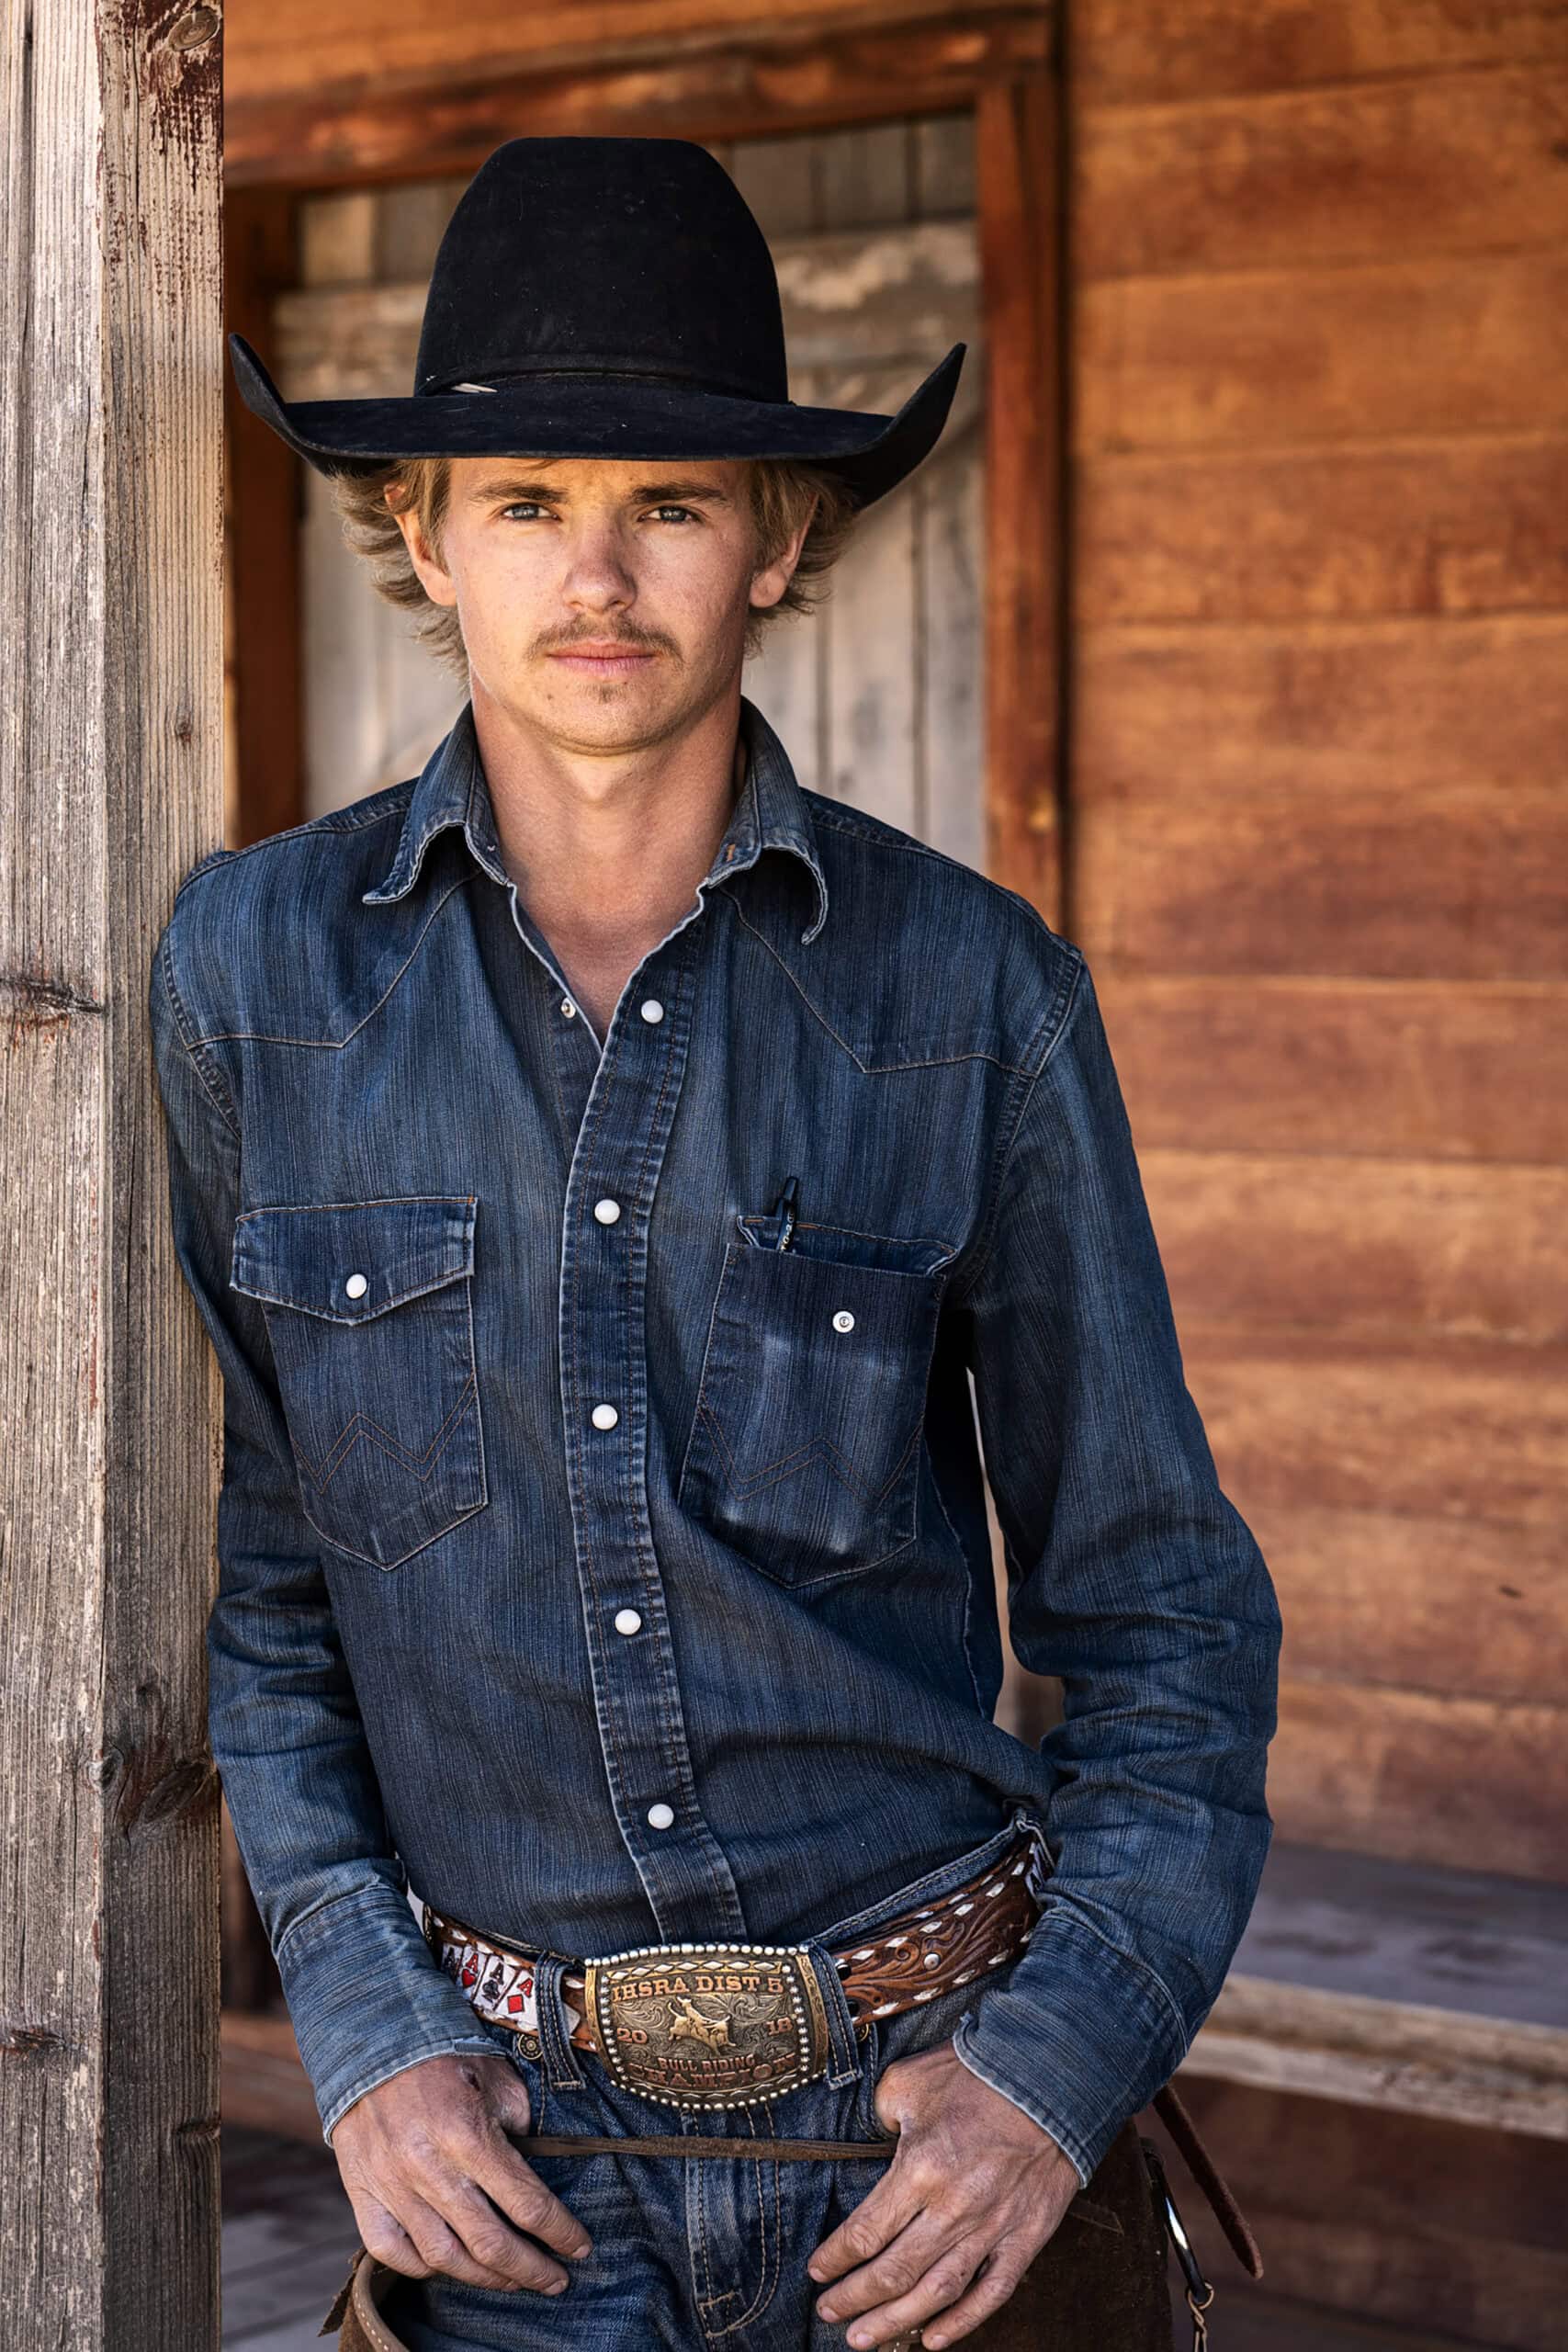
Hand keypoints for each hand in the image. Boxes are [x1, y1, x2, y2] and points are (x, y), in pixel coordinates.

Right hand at [330, 2050, 590, 2294]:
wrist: (371, 2044)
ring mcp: (392, 2188)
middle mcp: (429, 2169)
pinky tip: (450, 2265)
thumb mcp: (496, 2076)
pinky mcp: (363, 2196)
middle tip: (555, 2281)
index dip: (560, 2232)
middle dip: (531, 2270)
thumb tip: (532, 2165)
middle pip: (490, 2243)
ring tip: (511, 2279)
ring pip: (445, 2257)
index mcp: (468, 2135)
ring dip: (485, 2277)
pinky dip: (424, 2267)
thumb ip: (518, 2123)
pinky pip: (393, 2253)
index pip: (527, 2203)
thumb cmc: (442, 2056)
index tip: (580, 2249)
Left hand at [807, 2041, 1078, 2346]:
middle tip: (828, 2313)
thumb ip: (879, 2114)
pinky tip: (933, 2340)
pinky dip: (963, 2323)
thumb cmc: (975, 2074)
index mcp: (919, 2169)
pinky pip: (992, 2293)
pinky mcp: (1026, 2237)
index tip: (817, 2271)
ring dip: (895, 2322)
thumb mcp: (908, 2081)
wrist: (1050, 2078)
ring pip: (935, 2293)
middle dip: (854, 2298)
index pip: (866, 2232)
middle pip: (893, 2272)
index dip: (836, 2258)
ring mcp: (992, 2228)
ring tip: (864, 2340)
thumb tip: (871, 2141)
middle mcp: (952, 2208)